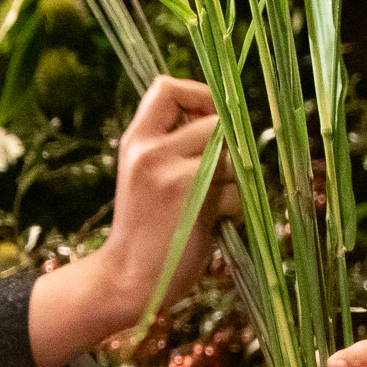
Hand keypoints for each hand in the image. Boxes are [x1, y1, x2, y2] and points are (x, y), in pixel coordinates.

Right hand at [97, 77, 242, 320]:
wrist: (127, 279)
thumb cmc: (144, 230)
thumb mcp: (144, 176)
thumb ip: (171, 146)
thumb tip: (224, 122)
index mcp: (136, 141)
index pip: (167, 87)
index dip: (199, 95)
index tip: (208, 118)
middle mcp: (150, 150)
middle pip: (215, 123)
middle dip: (228, 151)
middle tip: (218, 179)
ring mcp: (172, 174)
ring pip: (232, 159)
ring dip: (234, 185)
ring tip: (210, 210)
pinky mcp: (195, 199)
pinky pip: (239, 191)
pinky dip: (235, 211)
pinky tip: (212, 228)